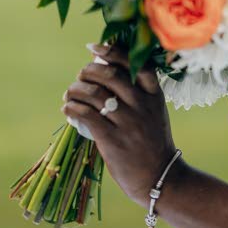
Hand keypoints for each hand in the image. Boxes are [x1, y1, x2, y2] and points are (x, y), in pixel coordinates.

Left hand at [62, 43, 177, 206]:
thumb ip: (137, 95)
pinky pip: (86, 115)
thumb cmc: (153, 145)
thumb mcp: (154, 114)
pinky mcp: (112, 139)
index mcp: (154, 96)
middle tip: (80, 77)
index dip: (113, 51)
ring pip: (94, 93)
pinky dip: (72, 107)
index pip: (137, 64)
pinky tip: (68, 109)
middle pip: (110, 74)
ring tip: (70, 94)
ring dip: (76, 89)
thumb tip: (104, 73)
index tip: (94, 48)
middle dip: (88, 71)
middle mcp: (142, 105)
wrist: (160, 178)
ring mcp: (128, 122)